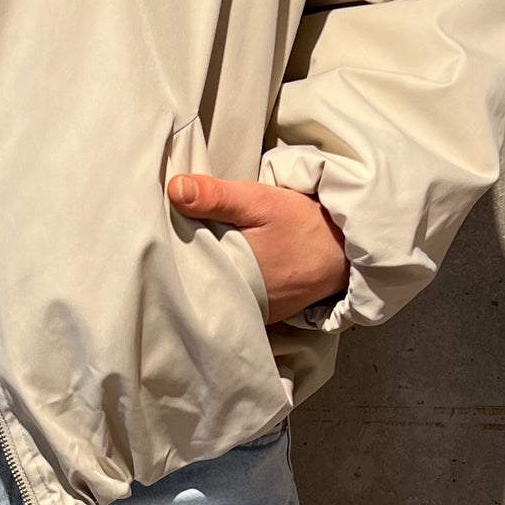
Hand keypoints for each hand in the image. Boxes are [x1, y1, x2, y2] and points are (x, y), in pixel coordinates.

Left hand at [167, 174, 347, 325]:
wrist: (346, 252)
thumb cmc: (305, 226)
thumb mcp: (260, 201)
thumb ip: (217, 196)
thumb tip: (175, 189)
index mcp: (230, 276)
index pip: (182, 268)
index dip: (168, 250)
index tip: (157, 233)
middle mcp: (237, 303)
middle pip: (195, 283)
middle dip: (183, 264)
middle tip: (172, 239)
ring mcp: (251, 314)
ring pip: (214, 293)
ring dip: (205, 275)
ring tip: (196, 251)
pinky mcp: (263, 315)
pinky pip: (234, 300)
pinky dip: (226, 284)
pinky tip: (223, 265)